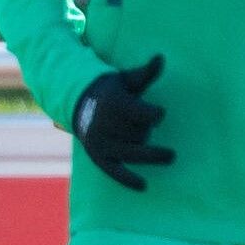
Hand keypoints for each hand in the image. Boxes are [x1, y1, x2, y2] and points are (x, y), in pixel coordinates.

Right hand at [71, 55, 173, 190]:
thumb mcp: (126, 79)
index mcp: (114, 105)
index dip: (156, 114)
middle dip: (147, 130)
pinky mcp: (98, 155)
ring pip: (134, 151)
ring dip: (147, 150)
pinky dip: (128, 179)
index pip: (147, 115)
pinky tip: (144, 186)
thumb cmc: (110, 90)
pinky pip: (114, 171)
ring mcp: (101, 142)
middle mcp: (106, 125)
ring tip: (166, 154)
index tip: (157, 113)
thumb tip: (161, 57)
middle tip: (150, 127)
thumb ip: (146, 73)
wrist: (78, 104)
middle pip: (142, 134)